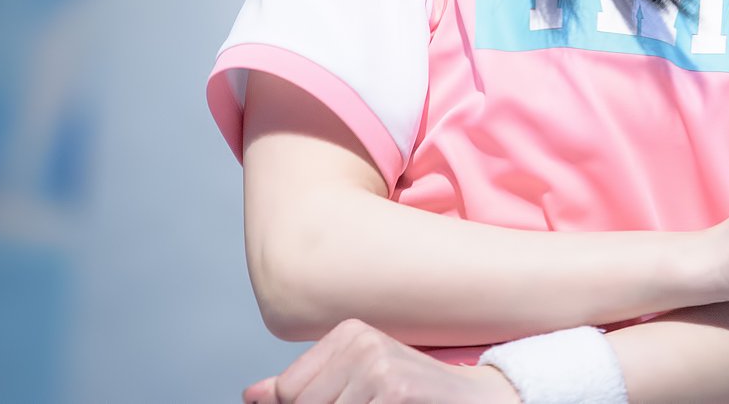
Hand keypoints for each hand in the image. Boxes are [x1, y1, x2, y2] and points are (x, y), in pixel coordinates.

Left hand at [241, 318, 520, 403]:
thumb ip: (303, 388)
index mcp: (347, 332)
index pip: (288, 391)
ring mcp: (377, 364)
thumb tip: (250, 395)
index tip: (346, 403)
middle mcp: (360, 340)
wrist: (477, 400)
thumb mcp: (356, 384)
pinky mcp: (393, 390)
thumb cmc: (415, 397)